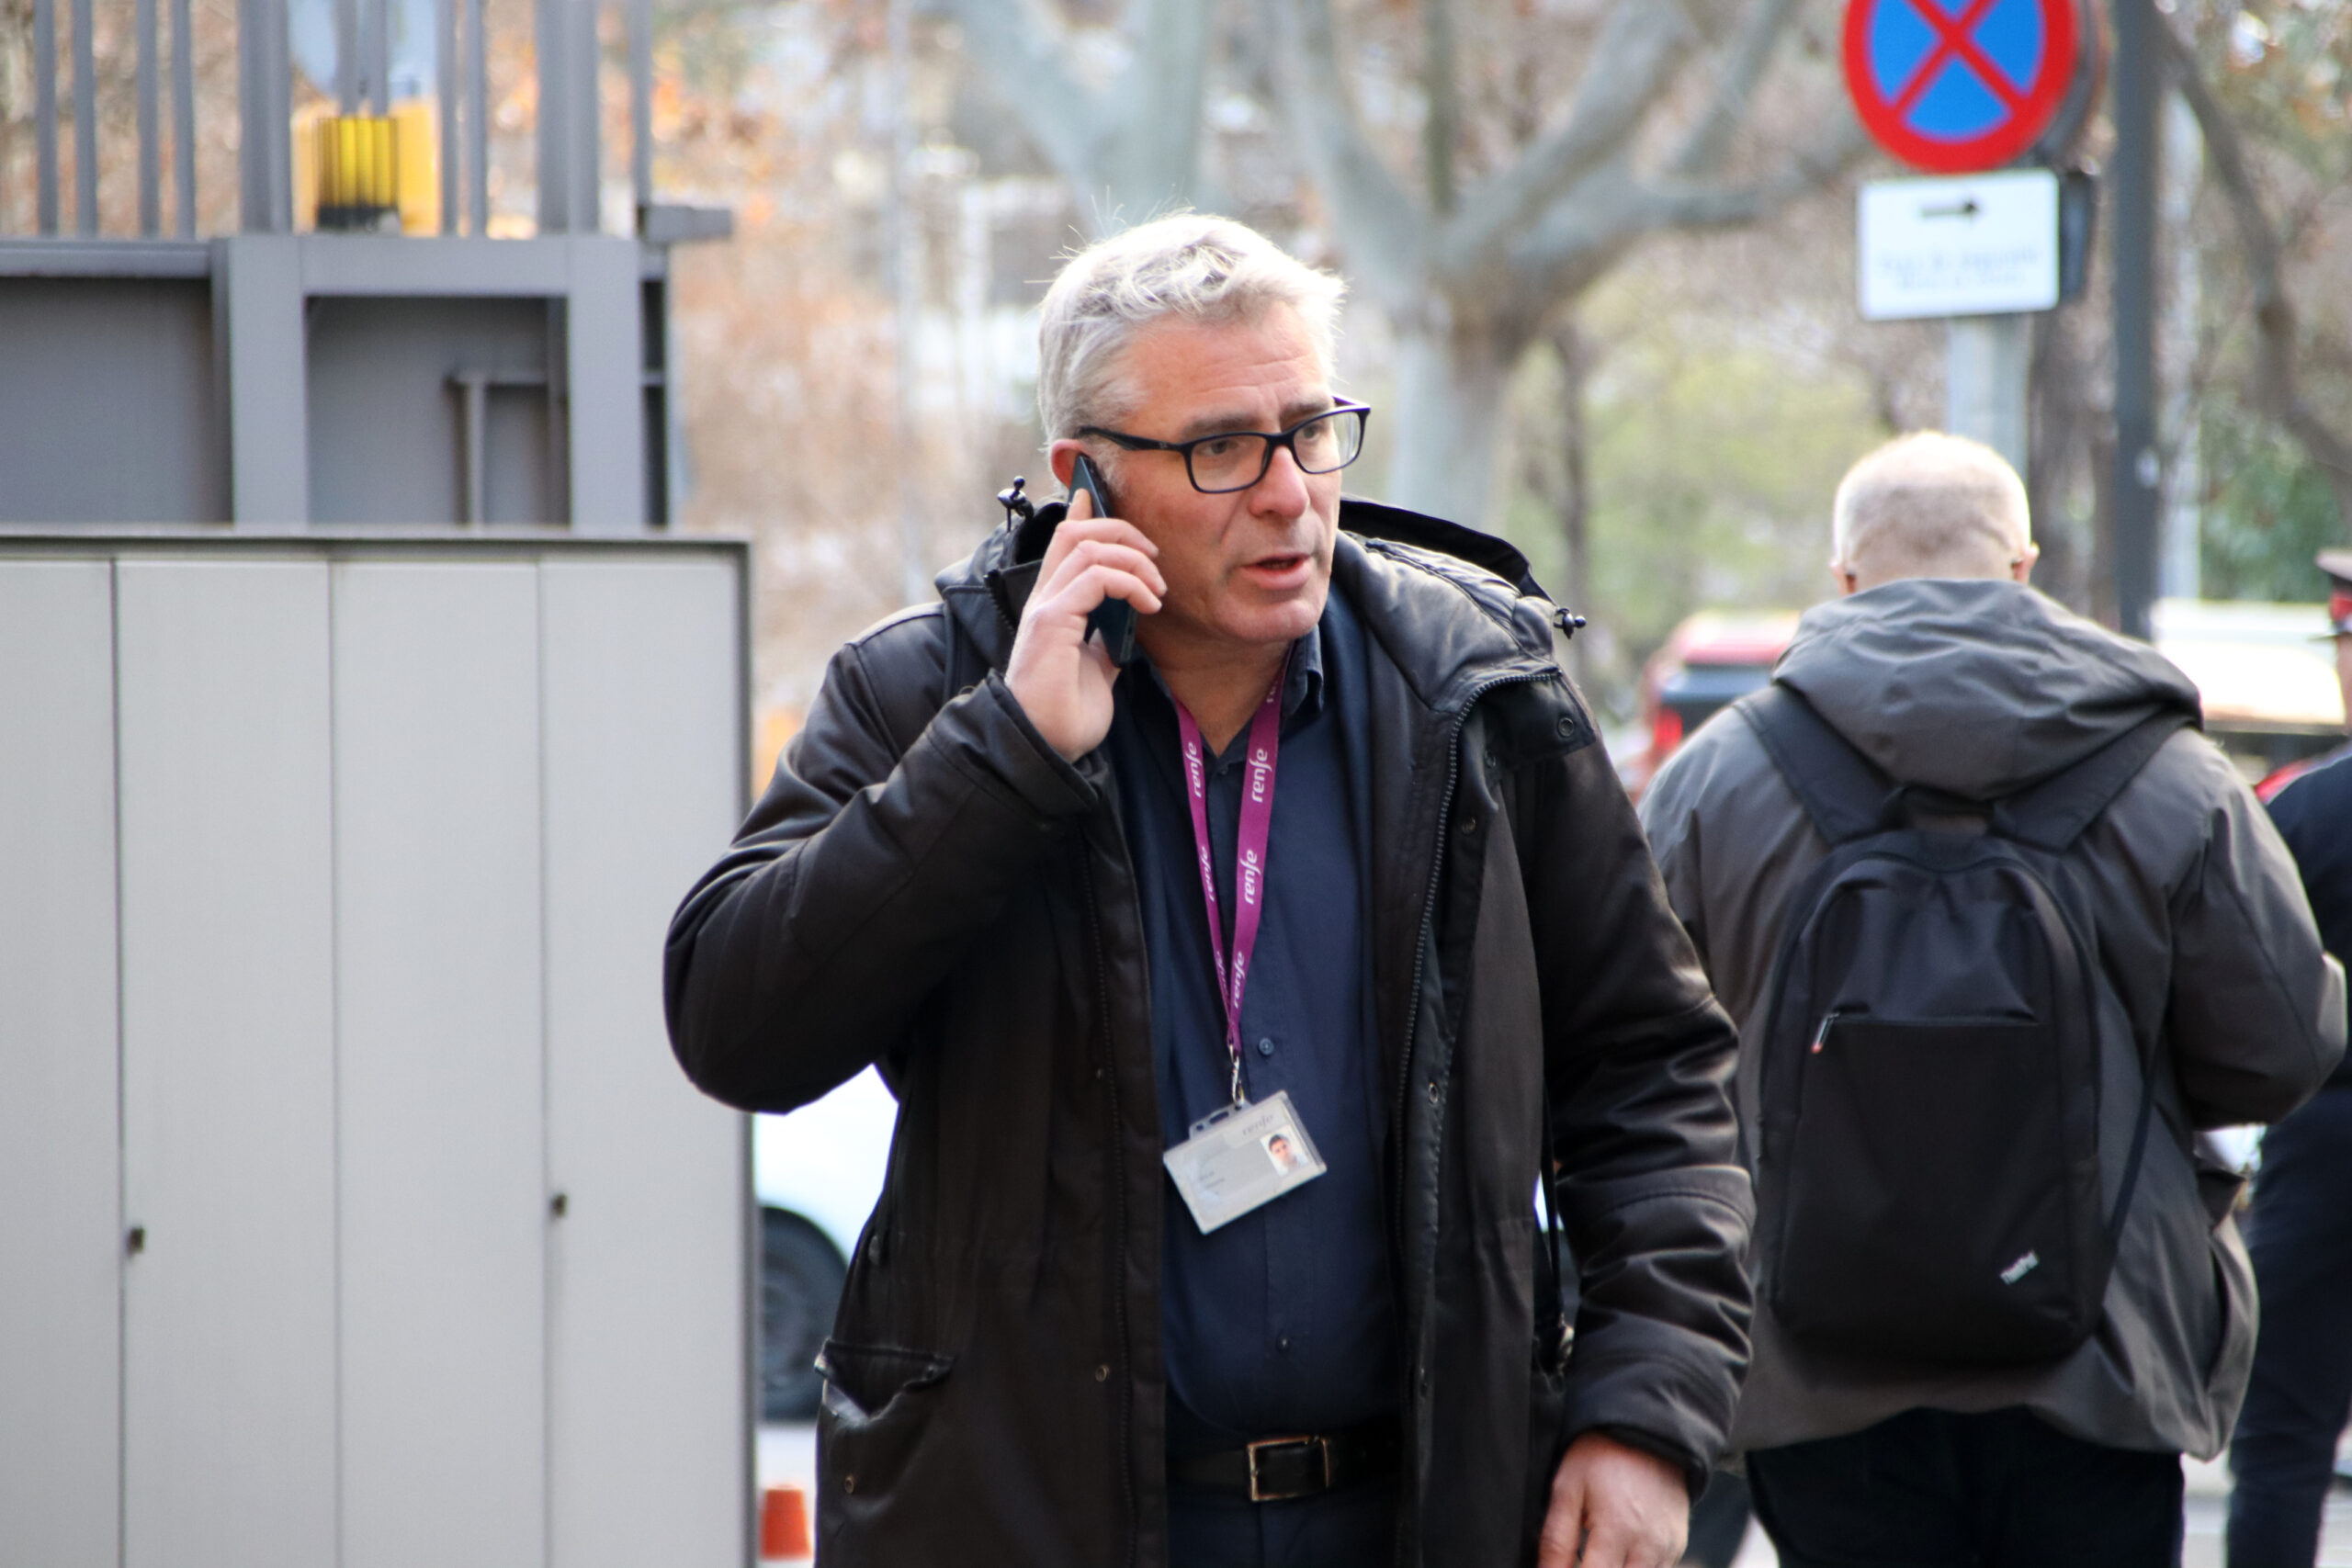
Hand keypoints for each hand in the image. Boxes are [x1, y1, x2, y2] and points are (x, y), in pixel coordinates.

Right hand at [1001, 489, 1164, 760]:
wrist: (1045, 749)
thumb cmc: (1065, 715)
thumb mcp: (1095, 668)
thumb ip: (1105, 639)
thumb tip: (1126, 624)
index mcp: (1052, 606)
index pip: (1063, 544)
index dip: (1085, 514)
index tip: (1101, 497)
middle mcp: (1044, 599)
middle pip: (1075, 532)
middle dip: (1121, 531)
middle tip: (1154, 558)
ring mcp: (1045, 608)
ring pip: (1087, 547)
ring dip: (1133, 560)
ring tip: (1157, 591)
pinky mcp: (1052, 622)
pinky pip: (1095, 578)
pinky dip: (1129, 582)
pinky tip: (1148, 605)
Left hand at [1537, 1431, 1688, 1567]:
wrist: (1646, 1429)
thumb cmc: (1601, 1456)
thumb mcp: (1567, 1489)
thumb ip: (1556, 1540)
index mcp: (1617, 1530)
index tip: (1563, 1567)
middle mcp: (1649, 1545)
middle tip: (1582, 1556)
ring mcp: (1668, 1548)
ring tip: (1598, 1552)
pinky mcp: (1677, 1545)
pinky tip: (1617, 1551)